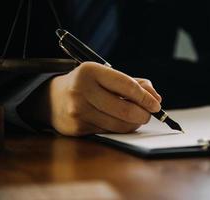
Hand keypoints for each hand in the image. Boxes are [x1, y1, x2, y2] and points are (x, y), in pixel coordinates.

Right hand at [42, 62, 161, 135]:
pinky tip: (120, 122)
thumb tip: (155, 98)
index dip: (146, 97)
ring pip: (119, 125)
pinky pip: (108, 132)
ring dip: (134, 123)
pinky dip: (119, 128)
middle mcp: (82, 90)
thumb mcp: (106, 75)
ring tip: (137, 118)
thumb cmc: (87, 85)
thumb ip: (133, 83)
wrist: (52, 99)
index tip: (156, 104)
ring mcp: (78, 111)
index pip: (127, 86)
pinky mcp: (77, 128)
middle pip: (125, 109)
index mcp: (90, 71)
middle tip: (149, 114)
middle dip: (143, 114)